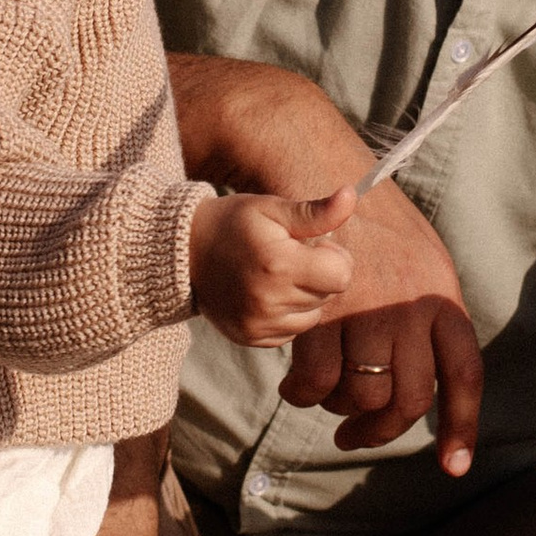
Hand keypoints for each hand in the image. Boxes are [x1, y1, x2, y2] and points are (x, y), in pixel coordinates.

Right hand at [189, 186, 356, 345]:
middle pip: (329, 295)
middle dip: (319, 275)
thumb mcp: (272, 208)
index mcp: (279, 265)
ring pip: (314, 316)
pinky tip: (266, 293)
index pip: (341, 275)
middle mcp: (269, 301)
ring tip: (277, 275)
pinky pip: (292, 332)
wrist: (183, 253)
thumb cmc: (233, 223)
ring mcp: (259, 325)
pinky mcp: (251, 339)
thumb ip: (315, 212)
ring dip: (305, 297)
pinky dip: (287, 314)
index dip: (333, 256)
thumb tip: (351, 195)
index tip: (312, 244)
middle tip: (291, 256)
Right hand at [275, 182, 483, 475]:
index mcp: (443, 299)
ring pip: (361, 395)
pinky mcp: (322, 311)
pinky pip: (317, 381)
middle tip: (356, 436)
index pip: (463, 376)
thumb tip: (437, 381)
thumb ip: (432, 319)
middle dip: (382, 431)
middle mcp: (411, 307)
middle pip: (409, 399)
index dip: (461, 427)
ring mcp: (367, 309)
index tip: (454, 467)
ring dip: (341, 409)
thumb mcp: (423, 263)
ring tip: (328, 397)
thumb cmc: (375, 230)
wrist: (323, 177)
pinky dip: (305, 395)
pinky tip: (297, 388)